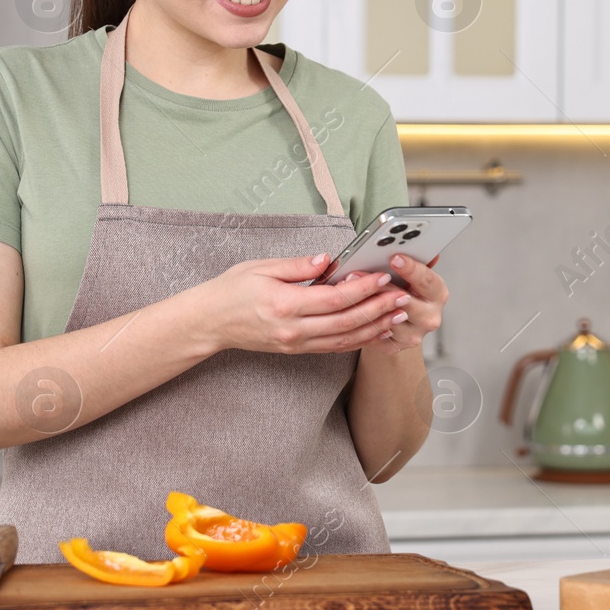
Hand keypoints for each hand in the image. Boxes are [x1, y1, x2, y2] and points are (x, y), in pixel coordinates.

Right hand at [193, 253, 415, 355]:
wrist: (209, 322)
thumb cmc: (231, 290)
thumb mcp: (261, 267)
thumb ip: (297, 266)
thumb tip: (328, 260)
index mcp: (284, 304)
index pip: (333, 298)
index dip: (361, 288)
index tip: (381, 277)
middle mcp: (292, 329)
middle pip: (345, 322)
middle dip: (377, 309)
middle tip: (400, 296)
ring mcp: (295, 343)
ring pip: (344, 340)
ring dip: (374, 327)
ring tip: (397, 315)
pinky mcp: (295, 350)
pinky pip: (333, 348)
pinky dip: (357, 341)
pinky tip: (375, 332)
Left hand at [340, 254, 446, 355]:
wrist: (402, 321)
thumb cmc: (405, 288)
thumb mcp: (413, 272)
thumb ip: (415, 258)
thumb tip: (420, 243)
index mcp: (437, 293)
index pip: (427, 279)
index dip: (411, 268)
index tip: (394, 257)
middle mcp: (430, 316)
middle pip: (404, 302)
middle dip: (379, 286)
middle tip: (357, 272)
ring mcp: (413, 335)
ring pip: (386, 319)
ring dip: (363, 303)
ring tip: (344, 287)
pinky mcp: (396, 346)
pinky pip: (375, 334)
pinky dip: (360, 320)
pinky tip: (345, 307)